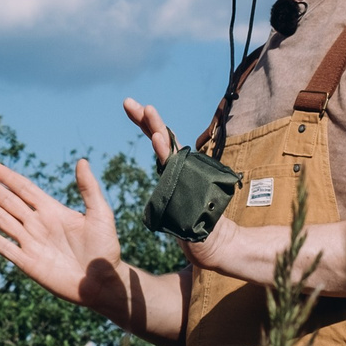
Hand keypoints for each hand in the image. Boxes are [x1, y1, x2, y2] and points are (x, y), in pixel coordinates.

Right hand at [0, 157, 125, 310]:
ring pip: (2, 220)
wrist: (104, 283)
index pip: (24, 189)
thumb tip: (81, 161)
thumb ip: (88, 189)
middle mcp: (38, 224)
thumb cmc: (105, 249)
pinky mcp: (28, 263)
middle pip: (8, 201)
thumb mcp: (100, 214)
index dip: (7, 177)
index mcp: (52, 211)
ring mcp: (31, 243)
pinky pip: (5, 247)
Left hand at [125, 95, 258, 276]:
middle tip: (129, 102)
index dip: (145, 124)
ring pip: (168, 147)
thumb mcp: (172, 209)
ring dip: (156, 128)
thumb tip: (162, 194)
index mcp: (175, 169)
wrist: (216, 243)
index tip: (130, 106)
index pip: (158, 141)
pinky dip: (165, 150)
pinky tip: (156, 137)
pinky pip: (174, 165)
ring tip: (146, 110)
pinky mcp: (190, 184)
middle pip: (162, 137)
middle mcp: (182, 167)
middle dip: (146, 119)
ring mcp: (187, 174)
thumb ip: (168, 197)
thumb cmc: (196, 228)